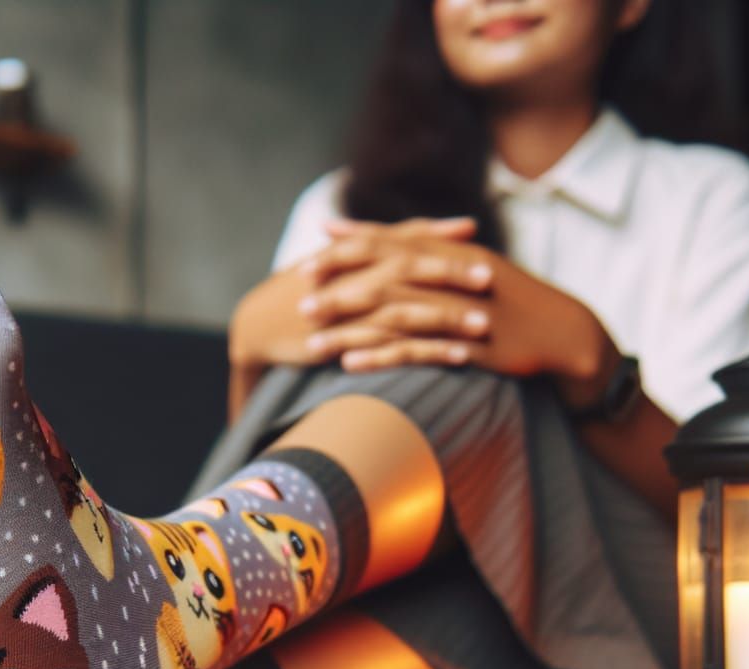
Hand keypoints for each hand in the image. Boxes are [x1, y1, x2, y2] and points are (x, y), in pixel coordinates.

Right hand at [228, 217, 479, 372]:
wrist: (257, 325)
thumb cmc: (294, 294)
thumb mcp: (324, 265)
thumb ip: (356, 250)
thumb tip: (382, 238)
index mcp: (353, 255)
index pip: (400, 236)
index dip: (435, 233)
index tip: (471, 232)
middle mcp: (356, 277)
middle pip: (412, 269)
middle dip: (452, 271)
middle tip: (490, 277)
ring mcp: (353, 310)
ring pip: (410, 308)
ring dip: (449, 316)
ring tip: (484, 324)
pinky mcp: (350, 341)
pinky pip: (397, 345)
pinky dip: (429, 350)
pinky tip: (457, 357)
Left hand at [299, 219, 612, 402]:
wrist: (561, 331)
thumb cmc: (514, 302)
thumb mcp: (475, 271)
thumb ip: (437, 259)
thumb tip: (401, 253)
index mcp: (449, 253)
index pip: (390, 242)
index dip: (350, 245)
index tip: (312, 250)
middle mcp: (448, 276)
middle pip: (381, 274)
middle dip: (337, 282)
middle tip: (297, 291)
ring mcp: (455, 311)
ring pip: (389, 315)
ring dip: (348, 326)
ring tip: (310, 339)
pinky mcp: (462, 346)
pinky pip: (412, 352)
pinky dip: (378, 357)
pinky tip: (348, 366)